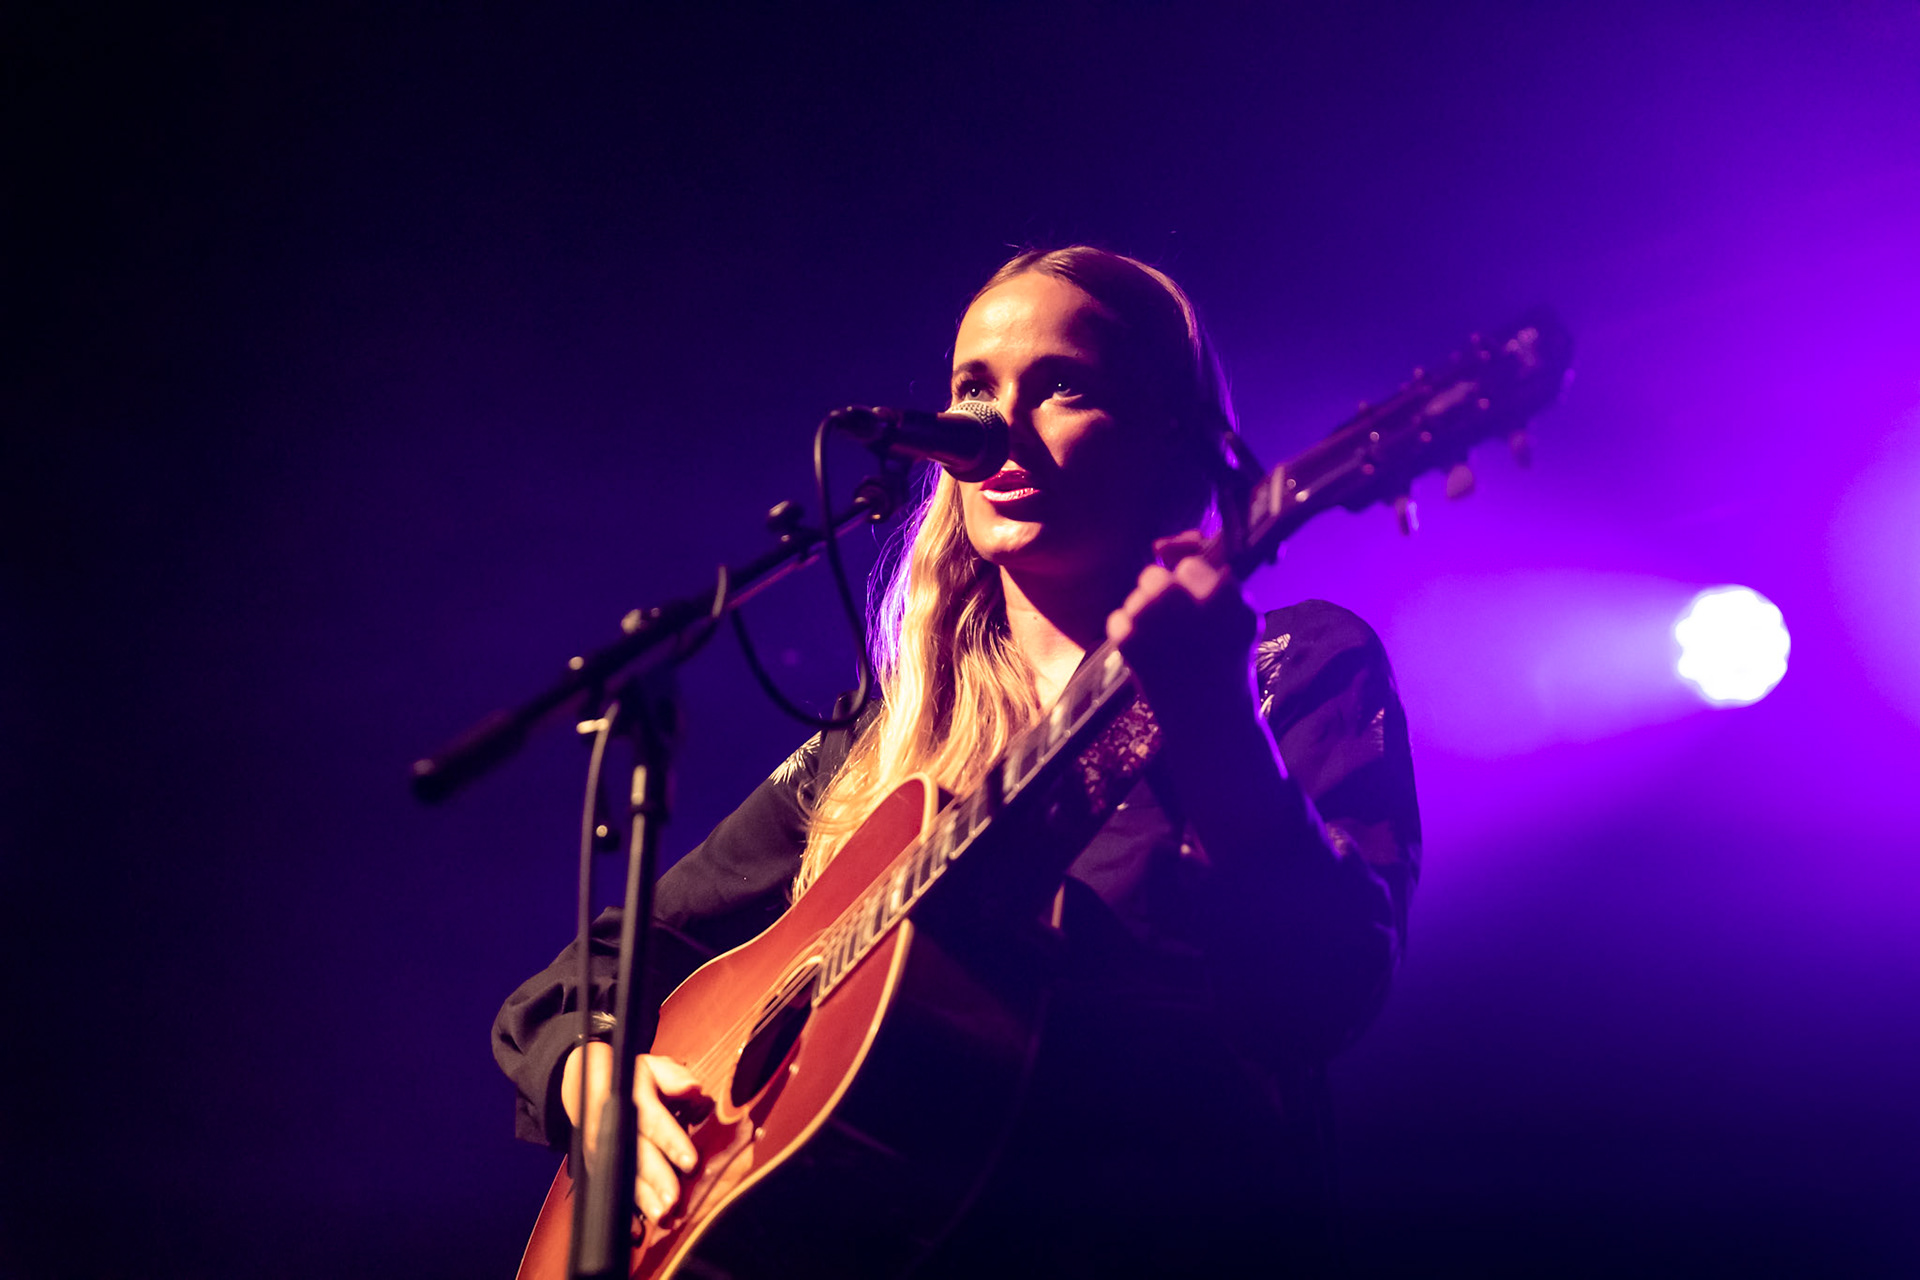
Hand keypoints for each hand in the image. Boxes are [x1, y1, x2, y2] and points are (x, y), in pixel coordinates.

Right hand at [561, 1042, 707, 1223]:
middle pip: (635, 1155)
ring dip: (641, 1200)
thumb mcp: (650, 1065)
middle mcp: (612, 1127)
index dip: (671, 1142)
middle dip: (655, 1179)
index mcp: (629, 1098)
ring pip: (621, 1178)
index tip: (691, 1161)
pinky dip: (621, 1214)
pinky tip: (635, 1232)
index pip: (652, 1121)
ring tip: (661, 1217)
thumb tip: (694, 1089)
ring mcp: (600, 1150)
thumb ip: (673, 1076)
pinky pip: (607, 1192)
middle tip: (673, 1201)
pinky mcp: (597, 1167)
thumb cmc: (629, 1077)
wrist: (582, 1084)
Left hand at [1105, 532, 1259, 722]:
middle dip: (1162, 596)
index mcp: (1222, 593)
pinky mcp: (1127, 640)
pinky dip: (1129, 637)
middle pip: (1153, 575)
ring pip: (1135, 598)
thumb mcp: (1236, 608)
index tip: (1198, 609)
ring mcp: (1151, 620)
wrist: (1208, 716)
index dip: (1192, 586)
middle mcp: (1185, 600)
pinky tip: (1151, 657)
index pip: (1190, 564)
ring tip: (1168, 648)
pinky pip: (1117, 619)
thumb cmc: (1225, 657)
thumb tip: (1162, 543)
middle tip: (1178, 628)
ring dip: (1146, 617)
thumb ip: (1206, 564)